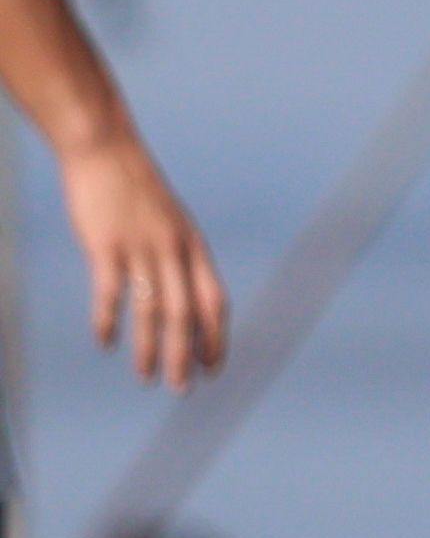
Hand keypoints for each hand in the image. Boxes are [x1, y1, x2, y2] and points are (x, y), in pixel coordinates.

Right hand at [58, 131, 223, 390]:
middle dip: (185, 355)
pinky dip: (108, 320)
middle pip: (186, 315)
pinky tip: (105, 342)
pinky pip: (111, 292)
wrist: (106, 149)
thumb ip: (178, 256)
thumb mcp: (171, 222)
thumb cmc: (136, 189)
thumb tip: (181, 295)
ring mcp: (141, 247)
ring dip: (150, 349)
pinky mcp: (106, 244)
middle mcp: (174, 250)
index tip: (212, 368)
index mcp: (194, 247)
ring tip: (146, 378)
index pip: (215, 302)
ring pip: (151, 310)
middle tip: (181, 388)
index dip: (215, 338)